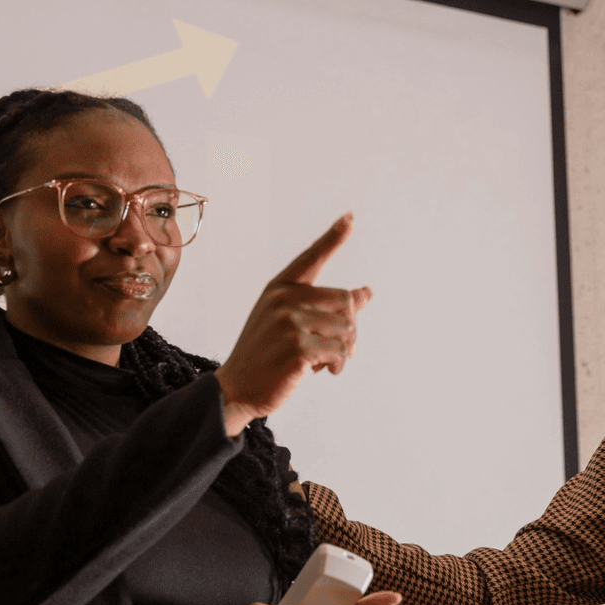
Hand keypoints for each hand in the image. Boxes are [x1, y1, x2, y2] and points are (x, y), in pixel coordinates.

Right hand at [215, 214, 372, 436]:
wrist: (237, 388)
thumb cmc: (267, 354)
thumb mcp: (290, 323)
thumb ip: (324, 306)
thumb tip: (367, 293)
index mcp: (279, 287)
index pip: (312, 257)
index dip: (333, 237)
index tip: (350, 217)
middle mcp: (284, 298)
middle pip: (345, 300)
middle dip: (349, 327)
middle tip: (339, 348)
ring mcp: (290, 322)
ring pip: (347, 328)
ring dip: (344, 350)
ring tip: (325, 362)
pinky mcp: (298, 347)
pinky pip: (340, 352)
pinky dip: (338, 365)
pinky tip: (323, 371)